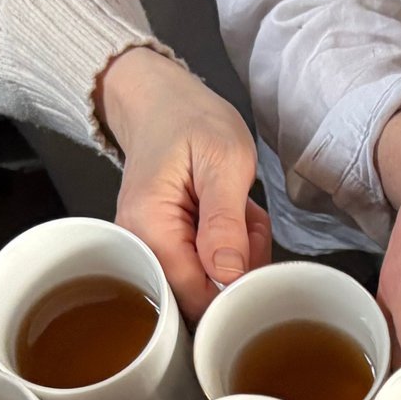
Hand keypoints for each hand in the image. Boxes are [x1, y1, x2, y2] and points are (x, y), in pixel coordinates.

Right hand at [101, 46, 270, 317]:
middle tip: (249, 225)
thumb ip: (224, 222)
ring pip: (211, 282)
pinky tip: (233, 218)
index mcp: (149, 229)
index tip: (258, 257)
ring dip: (240, 253)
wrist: (163, 101)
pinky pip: (209, 266)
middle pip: (203, 295)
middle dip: (240, 269)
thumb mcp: (223, 162)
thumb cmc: (189, 121)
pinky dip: (232, 246)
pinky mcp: (169, 247)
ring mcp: (153, 249)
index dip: (235, 291)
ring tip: (241, 214)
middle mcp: (142, 247)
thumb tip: (228, 275)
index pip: (194, 297)